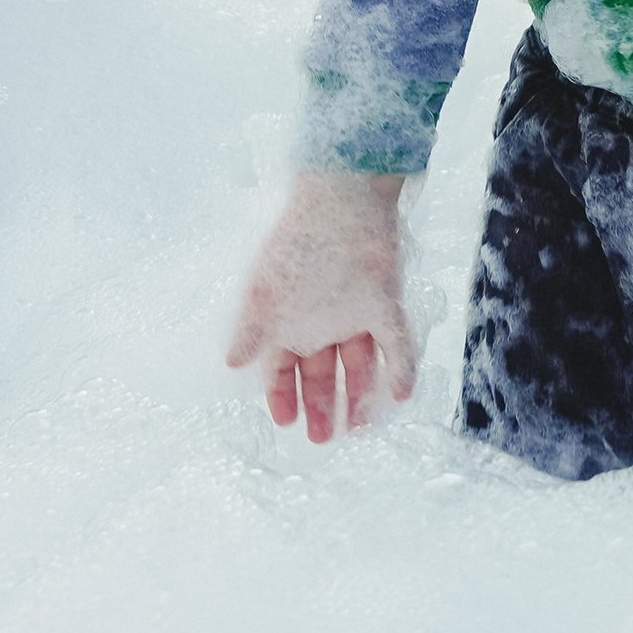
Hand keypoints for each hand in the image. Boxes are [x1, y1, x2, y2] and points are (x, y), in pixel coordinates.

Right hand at [226, 172, 415, 440]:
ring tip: (359, 427)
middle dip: (320, 405)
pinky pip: (395, 341)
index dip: (281, 395)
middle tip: (322, 438)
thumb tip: (232, 361)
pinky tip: (400, 394)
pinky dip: (399, 368)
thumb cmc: (298, 237)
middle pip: (320, 370)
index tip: (284, 421)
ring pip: (357, 361)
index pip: (282, 367)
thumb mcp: (265, 286)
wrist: (341, 193)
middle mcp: (320, 319)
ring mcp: (355, 310)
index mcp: (287, 318)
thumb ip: (250, 327)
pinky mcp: (385, 300)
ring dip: (359, 395)